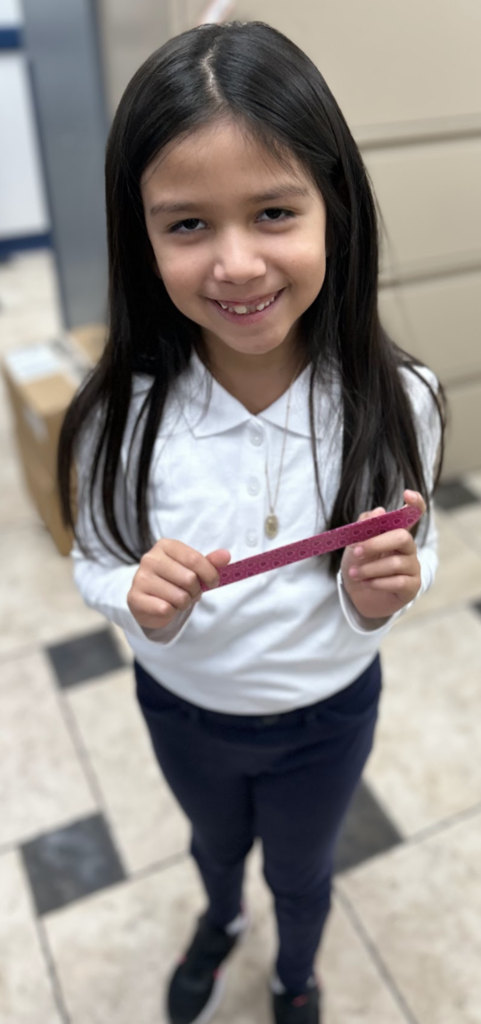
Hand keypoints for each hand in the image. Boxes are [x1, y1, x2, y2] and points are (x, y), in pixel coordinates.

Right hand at [127, 539, 230, 629]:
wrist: (150, 601)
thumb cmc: (175, 581)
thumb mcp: (194, 569)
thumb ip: (210, 562)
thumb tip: (226, 555)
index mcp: (166, 546)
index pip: (195, 559)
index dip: (210, 575)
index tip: (213, 583)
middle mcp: (150, 558)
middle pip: (189, 579)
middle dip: (196, 591)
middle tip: (190, 593)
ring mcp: (140, 577)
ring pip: (179, 597)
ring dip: (184, 603)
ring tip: (177, 599)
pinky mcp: (134, 597)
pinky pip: (165, 609)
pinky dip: (171, 612)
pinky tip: (165, 606)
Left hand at [340, 490, 425, 619]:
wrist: (358, 595)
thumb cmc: (360, 564)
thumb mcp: (354, 544)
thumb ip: (364, 527)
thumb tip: (379, 511)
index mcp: (395, 532)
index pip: (414, 514)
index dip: (415, 503)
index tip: (406, 493)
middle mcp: (408, 547)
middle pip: (402, 537)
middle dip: (377, 543)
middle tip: (357, 551)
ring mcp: (412, 567)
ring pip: (396, 562)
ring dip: (371, 568)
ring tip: (354, 573)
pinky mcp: (412, 587)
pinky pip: (399, 582)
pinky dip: (379, 582)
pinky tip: (368, 583)